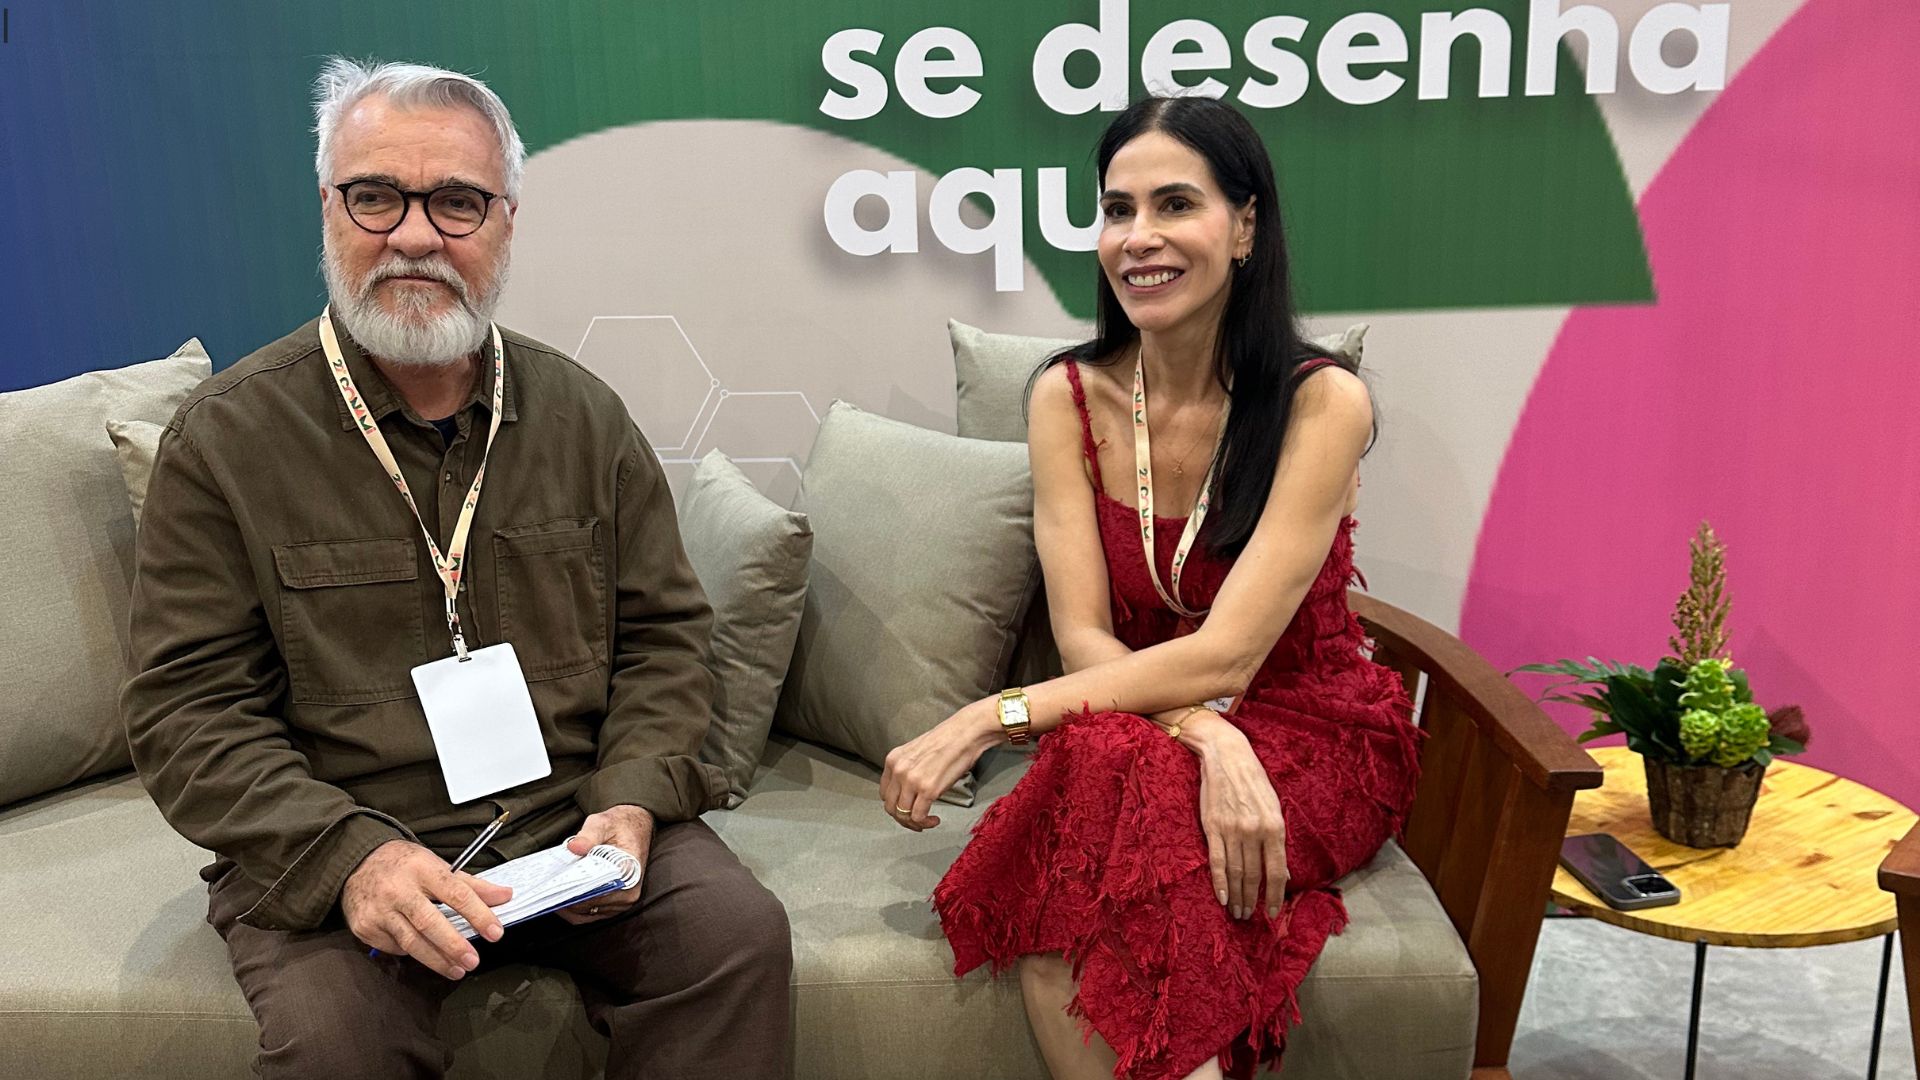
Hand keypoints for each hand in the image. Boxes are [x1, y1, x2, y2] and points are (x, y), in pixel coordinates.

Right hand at [342, 839, 514, 978]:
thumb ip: (471, 884)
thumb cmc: (404, 865)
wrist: (356, 862)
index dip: (478, 914)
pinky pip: (394, 947)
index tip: (495, 932)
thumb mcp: (436, 865)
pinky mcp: (366, 927)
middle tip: (473, 961)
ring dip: (437, 960)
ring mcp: (379, 910)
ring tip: (457, 970)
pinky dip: (413, 953)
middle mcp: (398, 889)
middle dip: (454, 945)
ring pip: (411, 942)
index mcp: (422, 868)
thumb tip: (505, 896)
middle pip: (429, 922)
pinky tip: (426, 955)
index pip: (455, 893)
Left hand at [557, 805, 653, 923]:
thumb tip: (574, 847)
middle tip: (543, 889)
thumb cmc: (620, 826)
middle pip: (588, 904)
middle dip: (566, 897)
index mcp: (628, 873)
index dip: (574, 890)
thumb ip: (589, 834)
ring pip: (585, 913)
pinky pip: (586, 915)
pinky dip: (570, 909)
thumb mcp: (604, 822)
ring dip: (566, 904)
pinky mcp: (612, 906)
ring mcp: (620, 903)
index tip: (554, 887)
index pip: (598, 890)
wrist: (634, 830)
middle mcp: (628, 894)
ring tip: (547, 892)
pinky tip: (556, 897)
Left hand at [880, 698, 1001, 830]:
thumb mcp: (916, 753)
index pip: (884, 793)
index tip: (906, 809)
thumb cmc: (948, 741)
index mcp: (893, 760)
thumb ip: (908, 770)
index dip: (895, 805)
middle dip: (902, 818)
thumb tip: (910, 792)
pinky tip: (934, 819)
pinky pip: (918, 817)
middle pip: (890, 807)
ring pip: (902, 815)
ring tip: (927, 822)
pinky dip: (925, 823)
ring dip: (914, 823)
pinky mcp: (927, 790)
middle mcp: (898, 770)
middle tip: (916, 821)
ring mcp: (911, 781)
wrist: (966, 733)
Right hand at [1186, 713, 1288, 920]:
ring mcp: (1232, 830)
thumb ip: (1277, 841)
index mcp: (1275, 826)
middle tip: (1249, 916)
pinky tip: (1221, 897)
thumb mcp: (1274, 807)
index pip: (1276, 871)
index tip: (1272, 912)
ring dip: (1236, 896)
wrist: (1227, 756)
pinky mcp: (1212, 827)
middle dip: (1252, 900)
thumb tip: (1282, 873)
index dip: (1274, 895)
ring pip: (1236, 873)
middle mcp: (1254, 831)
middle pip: (1254, 876)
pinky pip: (1217, 861)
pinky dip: (1219, 882)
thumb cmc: (1254, 781)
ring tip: (1236, 911)